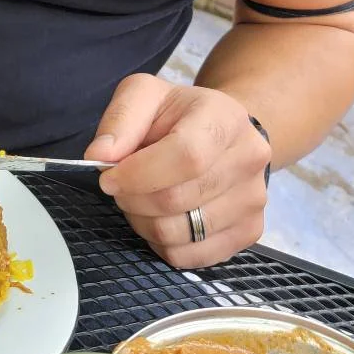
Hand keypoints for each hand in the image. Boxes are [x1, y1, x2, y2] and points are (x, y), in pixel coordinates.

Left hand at [85, 75, 270, 268]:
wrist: (223, 132)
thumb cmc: (179, 114)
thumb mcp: (144, 95)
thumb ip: (120, 119)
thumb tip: (100, 155)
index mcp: (225, 118)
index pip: (187, 156)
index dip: (139, 175)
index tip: (109, 177)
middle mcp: (249, 159)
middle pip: (178, 200)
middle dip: (133, 199)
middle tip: (122, 186)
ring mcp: (254, 199)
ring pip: (180, 234)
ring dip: (144, 222)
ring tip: (142, 199)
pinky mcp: (250, 232)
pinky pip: (190, 258)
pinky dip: (163, 244)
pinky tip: (161, 217)